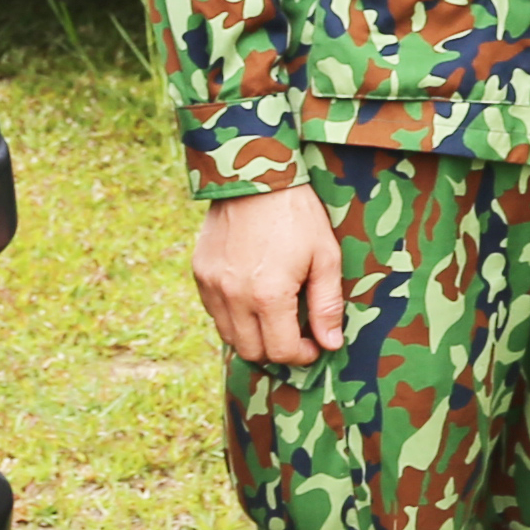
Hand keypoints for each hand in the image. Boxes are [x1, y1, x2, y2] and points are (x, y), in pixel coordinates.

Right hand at [193, 182, 347, 367]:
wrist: (255, 174)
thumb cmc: (297, 214)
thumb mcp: (325, 256)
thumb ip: (326, 305)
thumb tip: (330, 344)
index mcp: (268, 296)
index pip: (281, 351)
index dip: (303, 355)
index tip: (314, 344)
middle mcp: (234, 297)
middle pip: (252, 351)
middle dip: (277, 350)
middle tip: (295, 334)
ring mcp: (212, 285)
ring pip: (229, 335)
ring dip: (253, 335)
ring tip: (273, 316)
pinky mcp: (200, 272)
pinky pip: (214, 311)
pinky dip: (232, 315)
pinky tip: (251, 297)